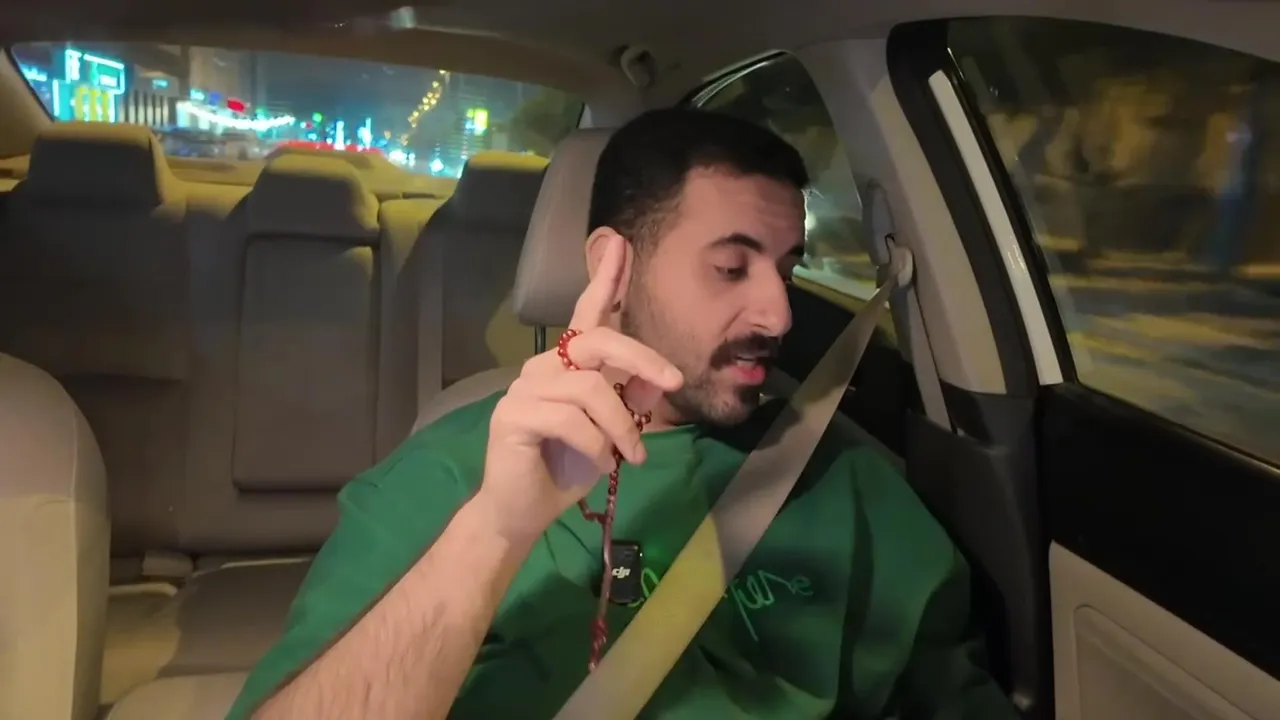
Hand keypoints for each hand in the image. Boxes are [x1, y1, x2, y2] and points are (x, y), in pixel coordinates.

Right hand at [475, 236, 682, 542]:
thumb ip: (633, 399)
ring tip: (628, 456)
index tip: (620, 243)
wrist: (525, 511)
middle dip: (643, 358)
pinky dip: (596, 445)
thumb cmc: (569, 467)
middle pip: (599, 342)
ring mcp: (525, 387)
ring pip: (591, 389)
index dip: (605, 279)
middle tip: (675, 384)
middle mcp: (545, 367)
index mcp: (569, 365)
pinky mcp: (513, 414)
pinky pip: (570, 419)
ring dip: (621, 427)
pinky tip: (598, 464)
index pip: (588, 314)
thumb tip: (660, 376)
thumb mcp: (615, 433)